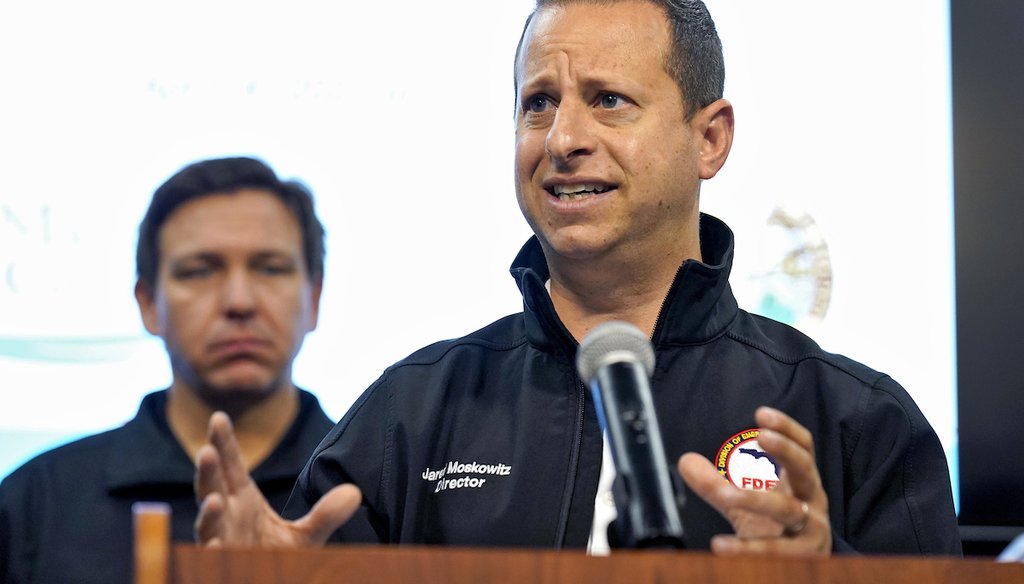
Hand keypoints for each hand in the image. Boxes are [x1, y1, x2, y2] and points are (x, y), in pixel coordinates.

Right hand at [194, 411, 361, 546]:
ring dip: (207, 512)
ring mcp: (221, 540)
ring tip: (212, 500)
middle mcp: (226, 516)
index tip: (218, 417)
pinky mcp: (222, 562)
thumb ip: (326, 514)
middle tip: (206, 450)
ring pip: (208, 524)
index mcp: (242, 500)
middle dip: (208, 471)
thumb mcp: (307, 535)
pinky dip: (212, 550)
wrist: (270, 582)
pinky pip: (212, 556)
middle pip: (212, 488)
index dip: (223, 443)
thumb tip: (354, 492)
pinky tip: (215, 545)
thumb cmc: (276, 556)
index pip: (230, 465)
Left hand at [677, 406, 830, 554]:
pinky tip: (720, 547)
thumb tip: (685, 461)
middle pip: (805, 471)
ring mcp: (812, 532)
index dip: (787, 428)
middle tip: (760, 437)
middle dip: (786, 451)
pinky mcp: (802, 560)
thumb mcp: (745, 504)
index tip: (761, 413)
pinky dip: (746, 549)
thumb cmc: (774, 530)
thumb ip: (716, 484)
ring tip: (727, 495)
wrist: (802, 573)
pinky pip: (775, 552)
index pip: (804, 448)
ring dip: (757, 500)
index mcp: (802, 483)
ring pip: (789, 510)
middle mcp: (813, 503)